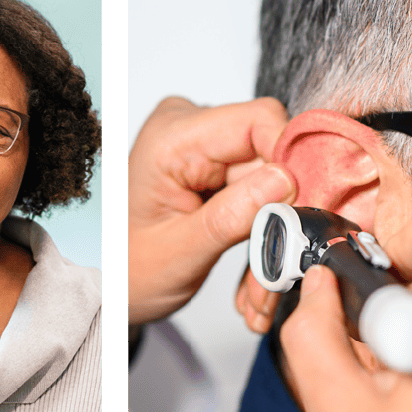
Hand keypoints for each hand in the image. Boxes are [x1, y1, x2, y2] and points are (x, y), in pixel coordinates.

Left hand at [128, 96, 295, 324]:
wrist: (109, 287)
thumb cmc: (124, 269)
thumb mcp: (179, 253)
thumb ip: (232, 216)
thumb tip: (286, 181)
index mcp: (172, 138)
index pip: (258, 120)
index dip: (291, 161)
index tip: (302, 210)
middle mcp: (191, 131)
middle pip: (271, 157)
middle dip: (281, 217)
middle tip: (276, 272)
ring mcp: (207, 149)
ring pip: (275, 184)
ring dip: (273, 237)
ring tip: (257, 291)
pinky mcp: (220, 169)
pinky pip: (263, 196)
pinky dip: (263, 237)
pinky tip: (251, 276)